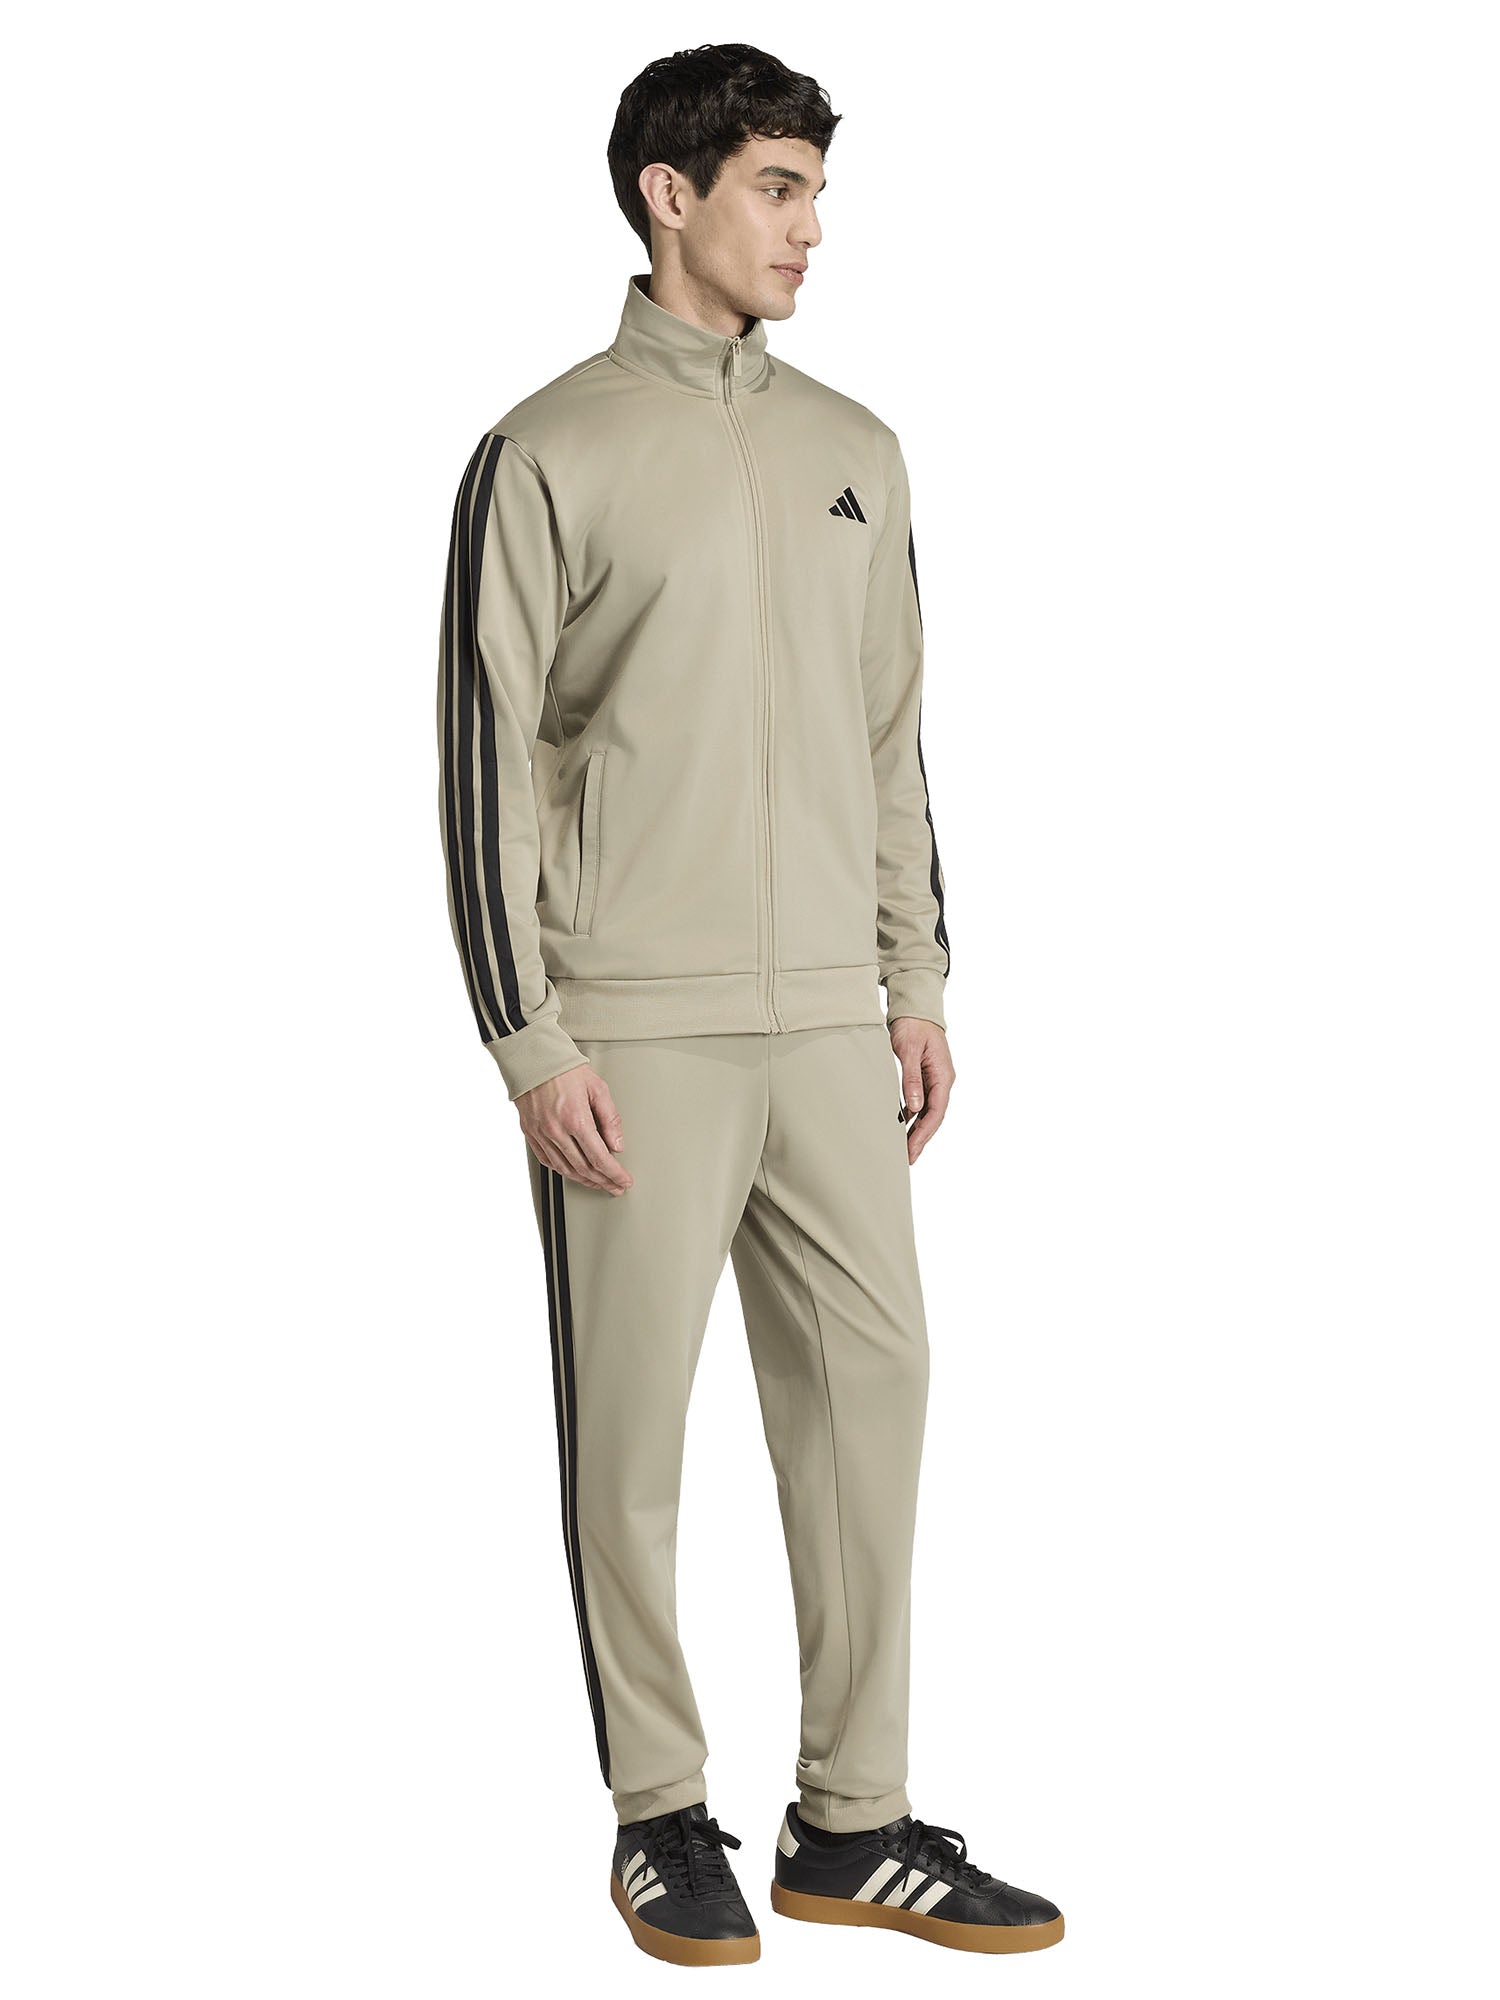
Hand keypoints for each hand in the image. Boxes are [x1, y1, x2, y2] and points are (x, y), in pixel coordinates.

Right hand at [517, 1064, 633, 1194]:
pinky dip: (563, 1171)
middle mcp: (556, 1130)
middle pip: (583, 1168)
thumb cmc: (564, 1069)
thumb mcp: (597, 1088)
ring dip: (584, 1180)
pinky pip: (547, 1161)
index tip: (624, 1181)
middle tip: (615, 1186)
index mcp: (575, 1119)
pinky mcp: (530, 1133)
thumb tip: (617, 1144)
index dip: (614, 1174)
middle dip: (603, 1182)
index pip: (600, 1158)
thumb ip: (610, 1118)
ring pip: (565, 1169)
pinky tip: (573, 1172)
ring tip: (598, 1183)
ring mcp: (540, 1134)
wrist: (533, 1058)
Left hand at [888, 1017, 954, 1163]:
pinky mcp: (926, 1077)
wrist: (916, 1008)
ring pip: (928, 1111)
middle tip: (907, 1158)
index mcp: (943, 1075)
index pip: (936, 1112)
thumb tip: (915, 1108)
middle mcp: (943, 1080)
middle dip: (921, 1138)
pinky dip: (913, 1116)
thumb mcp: (909, 1052)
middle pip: (934, 1116)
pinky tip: (902, 1125)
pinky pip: (922, 1101)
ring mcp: (936, 1079)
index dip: (924, 1134)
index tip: (912, 1150)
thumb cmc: (913, 1025)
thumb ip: (912, 1079)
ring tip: (904, 1148)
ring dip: (917, 1130)